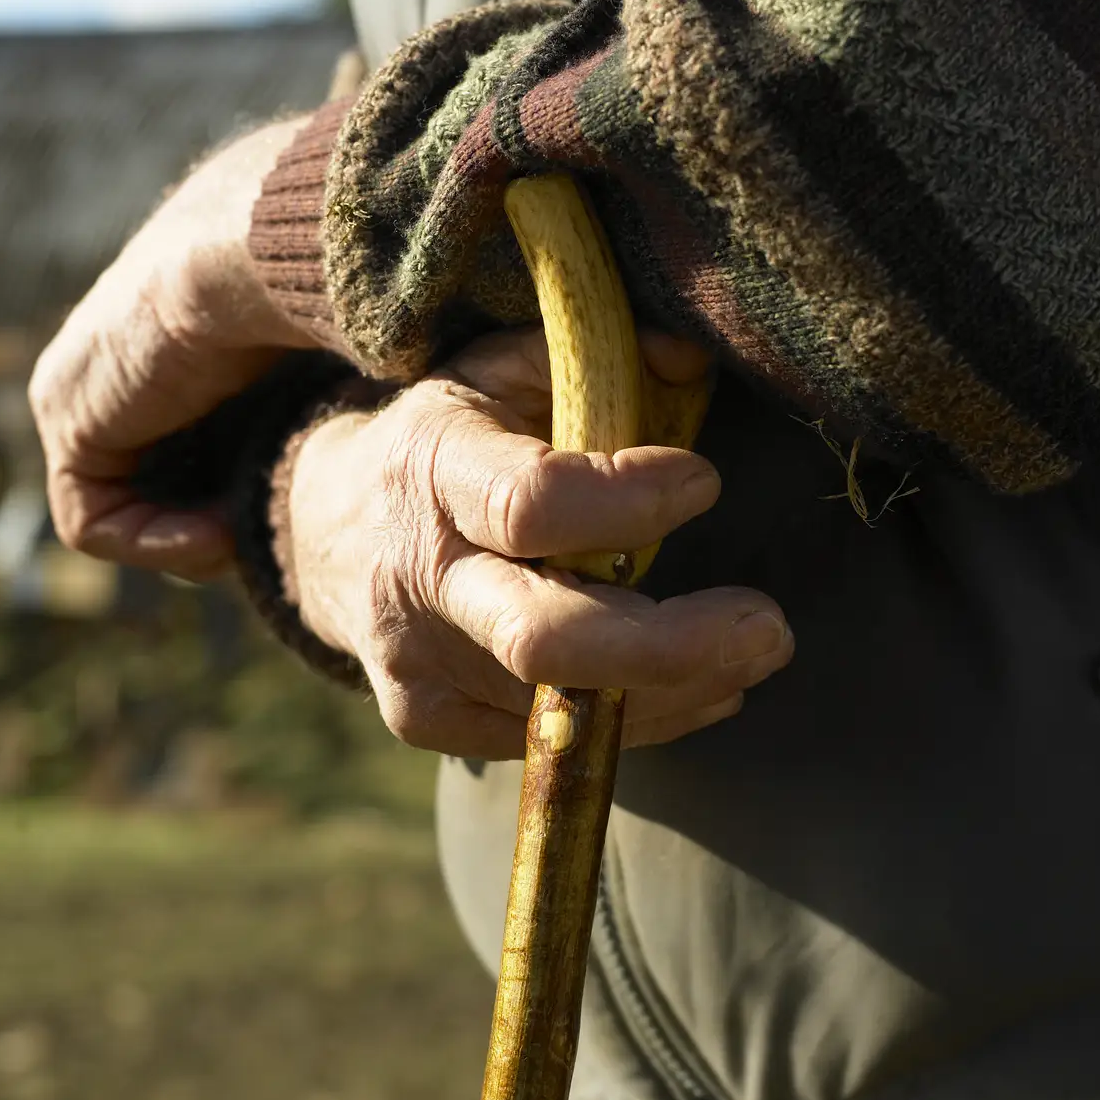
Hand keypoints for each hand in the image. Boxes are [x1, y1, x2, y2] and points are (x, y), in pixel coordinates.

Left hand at [30, 116, 314, 579]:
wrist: (268, 255)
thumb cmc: (327, 286)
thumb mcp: (339, 347)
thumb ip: (332, 392)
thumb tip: (387, 447)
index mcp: (188, 330)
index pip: (204, 439)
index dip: (253, 489)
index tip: (307, 502)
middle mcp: (126, 355)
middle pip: (167, 478)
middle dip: (223, 520)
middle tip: (279, 533)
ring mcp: (84, 384)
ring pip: (131, 505)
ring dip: (195, 540)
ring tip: (253, 533)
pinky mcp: (65, 417)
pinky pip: (93, 519)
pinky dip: (157, 542)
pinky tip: (220, 531)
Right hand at [285, 329, 792, 757]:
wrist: (329, 531)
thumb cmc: (451, 440)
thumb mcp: (503, 370)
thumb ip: (598, 361)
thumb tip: (694, 358)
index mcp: (434, 469)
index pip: (529, 504)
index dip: (628, 502)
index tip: (704, 481)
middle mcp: (416, 577)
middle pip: (543, 639)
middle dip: (672, 645)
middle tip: (770, 629)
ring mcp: (415, 663)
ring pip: (562, 704)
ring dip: (680, 685)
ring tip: (753, 649)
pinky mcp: (428, 720)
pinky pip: (553, 740)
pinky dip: (643, 718)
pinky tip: (700, 684)